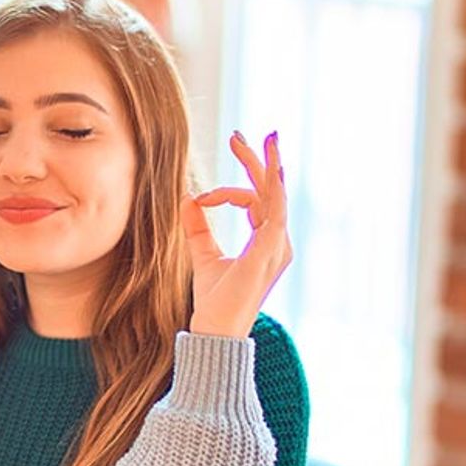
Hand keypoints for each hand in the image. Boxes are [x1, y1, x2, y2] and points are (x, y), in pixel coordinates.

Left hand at [181, 130, 291, 338]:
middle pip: (270, 191)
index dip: (226, 192)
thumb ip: (197, 226)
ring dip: (264, 165)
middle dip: (256, 161)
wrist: (215, 330)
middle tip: (238, 135)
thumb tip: (187, 196)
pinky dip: (270, 187)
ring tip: (257, 139)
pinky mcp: (269, 251)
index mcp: (266, 242)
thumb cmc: (213, 300)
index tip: (200, 197)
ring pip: (274, 195)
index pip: (255, 202)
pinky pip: (274, 210)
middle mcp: (278, 242)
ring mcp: (277, 246)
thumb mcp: (202, 254)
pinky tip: (268, 167)